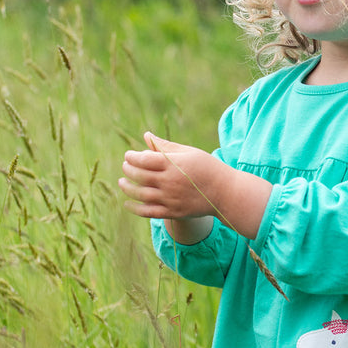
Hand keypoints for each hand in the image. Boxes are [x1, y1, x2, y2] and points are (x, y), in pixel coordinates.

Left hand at [118, 131, 272, 241]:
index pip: (144, 159)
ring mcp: (171, 199)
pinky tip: (127, 204)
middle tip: (125, 167)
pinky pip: (149, 212)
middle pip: (139, 176)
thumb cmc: (207, 168)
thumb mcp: (188, 152)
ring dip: (127, 188)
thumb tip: (146, 136)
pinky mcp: (173, 212)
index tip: (128, 156)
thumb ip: (166, 146)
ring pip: (141, 194)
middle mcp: (170, 182)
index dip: (132, 157)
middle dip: (128, 170)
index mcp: (173, 164)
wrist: (225, 193)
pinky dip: (135, 209)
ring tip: (122, 182)